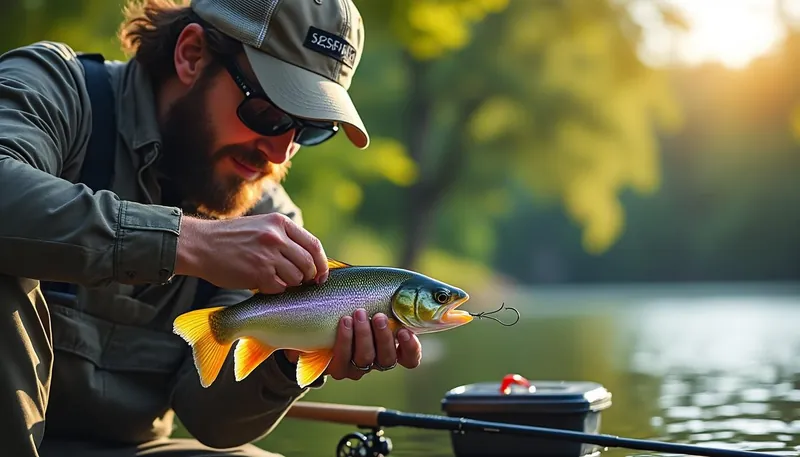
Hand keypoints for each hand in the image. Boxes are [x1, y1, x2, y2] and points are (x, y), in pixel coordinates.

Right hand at [175, 213, 328, 293]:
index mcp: (280, 223)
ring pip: (296, 277)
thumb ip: (283, 238)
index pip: (313, 245)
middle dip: (308, 277)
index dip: (322, 263)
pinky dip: (275, 289)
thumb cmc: (230, 239)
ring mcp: (269, 255)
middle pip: (308, 263)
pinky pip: (279, 288)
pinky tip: (262, 283)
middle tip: (300, 282)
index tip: (321, 275)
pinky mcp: (259, 273)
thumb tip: (308, 259)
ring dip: (289, 283)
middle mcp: (277, 237)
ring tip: (274, 279)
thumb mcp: (261, 226)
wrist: (200, 245)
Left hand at [285, 308, 422, 380]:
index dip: (411, 348)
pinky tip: (344, 322)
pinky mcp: (338, 368)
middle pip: (388, 359)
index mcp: (391, 346)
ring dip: (364, 335)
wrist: (315, 322)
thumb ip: (384, 296)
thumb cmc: (349, 304)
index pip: (410, 358)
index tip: (404, 331)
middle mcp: (376, 360)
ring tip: (358, 313)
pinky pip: (343, 361)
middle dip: (384, 337)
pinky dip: (345, 340)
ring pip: (366, 359)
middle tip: (378, 316)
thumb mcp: (369, 299)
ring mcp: (357, 366)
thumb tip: (397, 282)